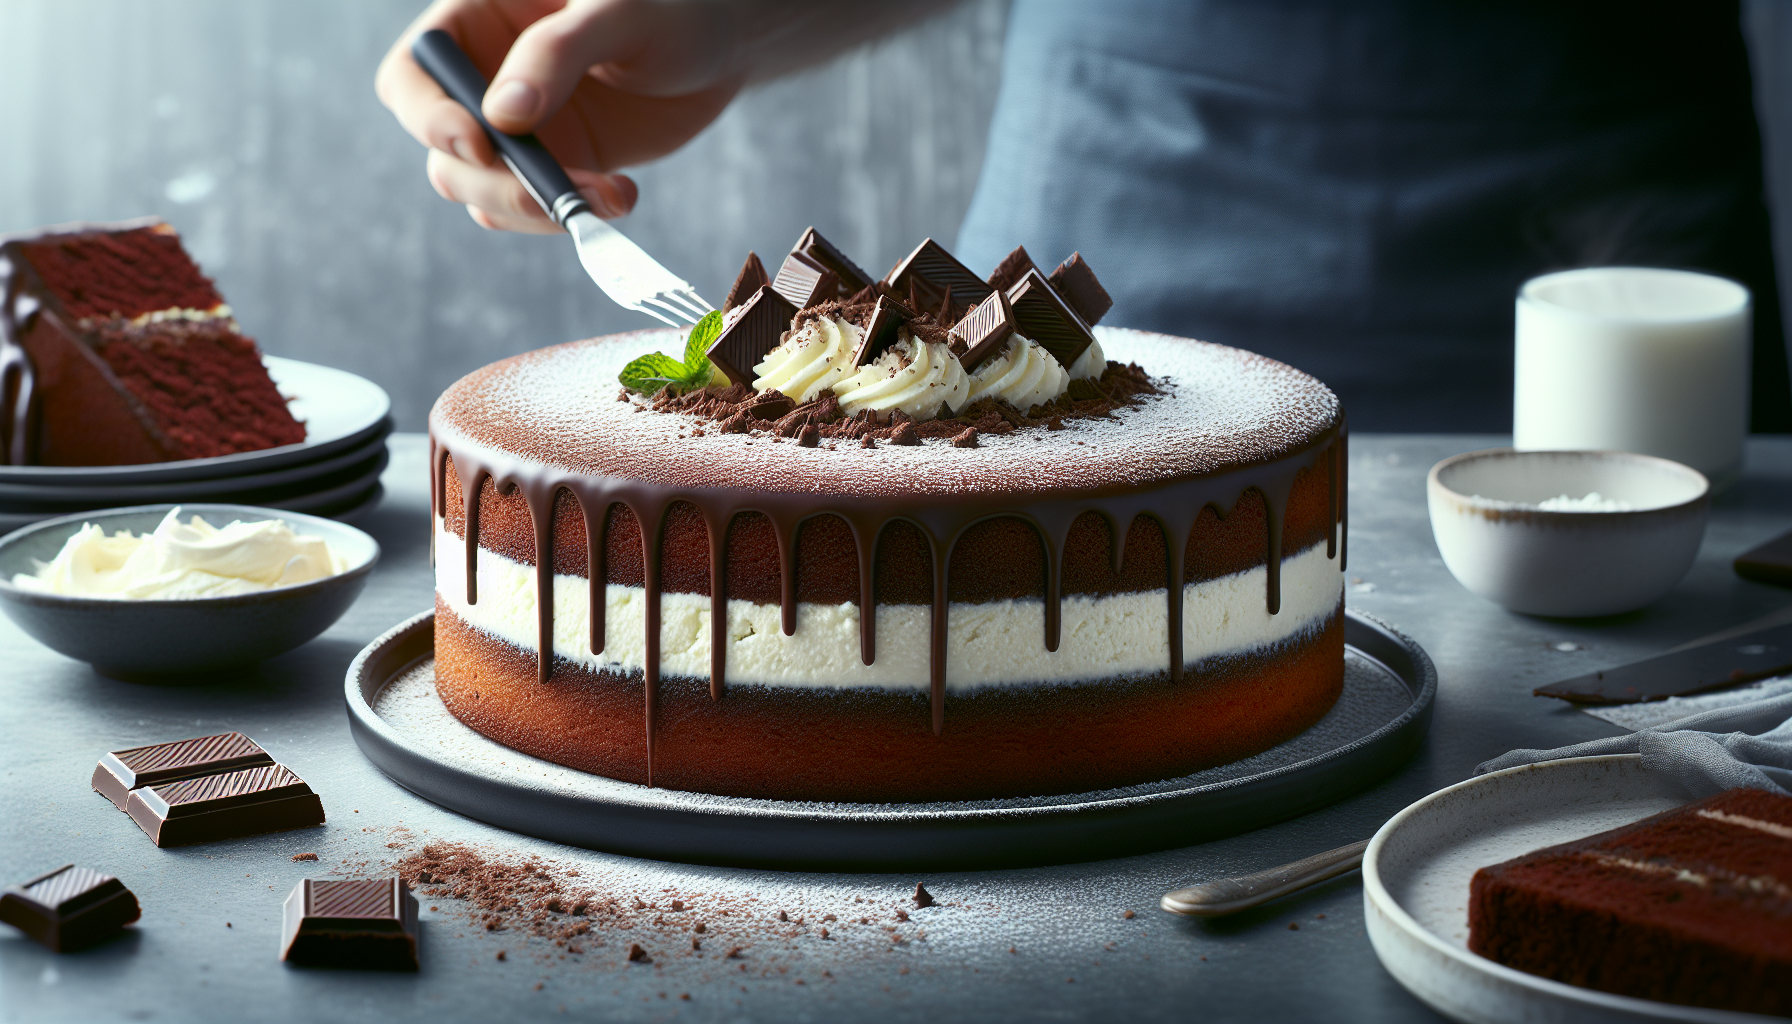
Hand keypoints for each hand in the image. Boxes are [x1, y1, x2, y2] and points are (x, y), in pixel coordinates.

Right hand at [376, 0, 747, 232]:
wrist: (718, 47)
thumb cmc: (669, 7)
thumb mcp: (619, 10)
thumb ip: (557, 52)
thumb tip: (503, 115)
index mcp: (477, 20)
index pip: (412, 76)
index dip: (429, 116)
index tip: (482, 143)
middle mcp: (483, 79)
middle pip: (442, 150)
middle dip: (493, 182)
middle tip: (553, 192)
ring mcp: (516, 131)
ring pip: (480, 191)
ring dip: (535, 209)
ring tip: (610, 194)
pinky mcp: (555, 167)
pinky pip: (532, 209)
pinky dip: (568, 217)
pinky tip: (620, 198)